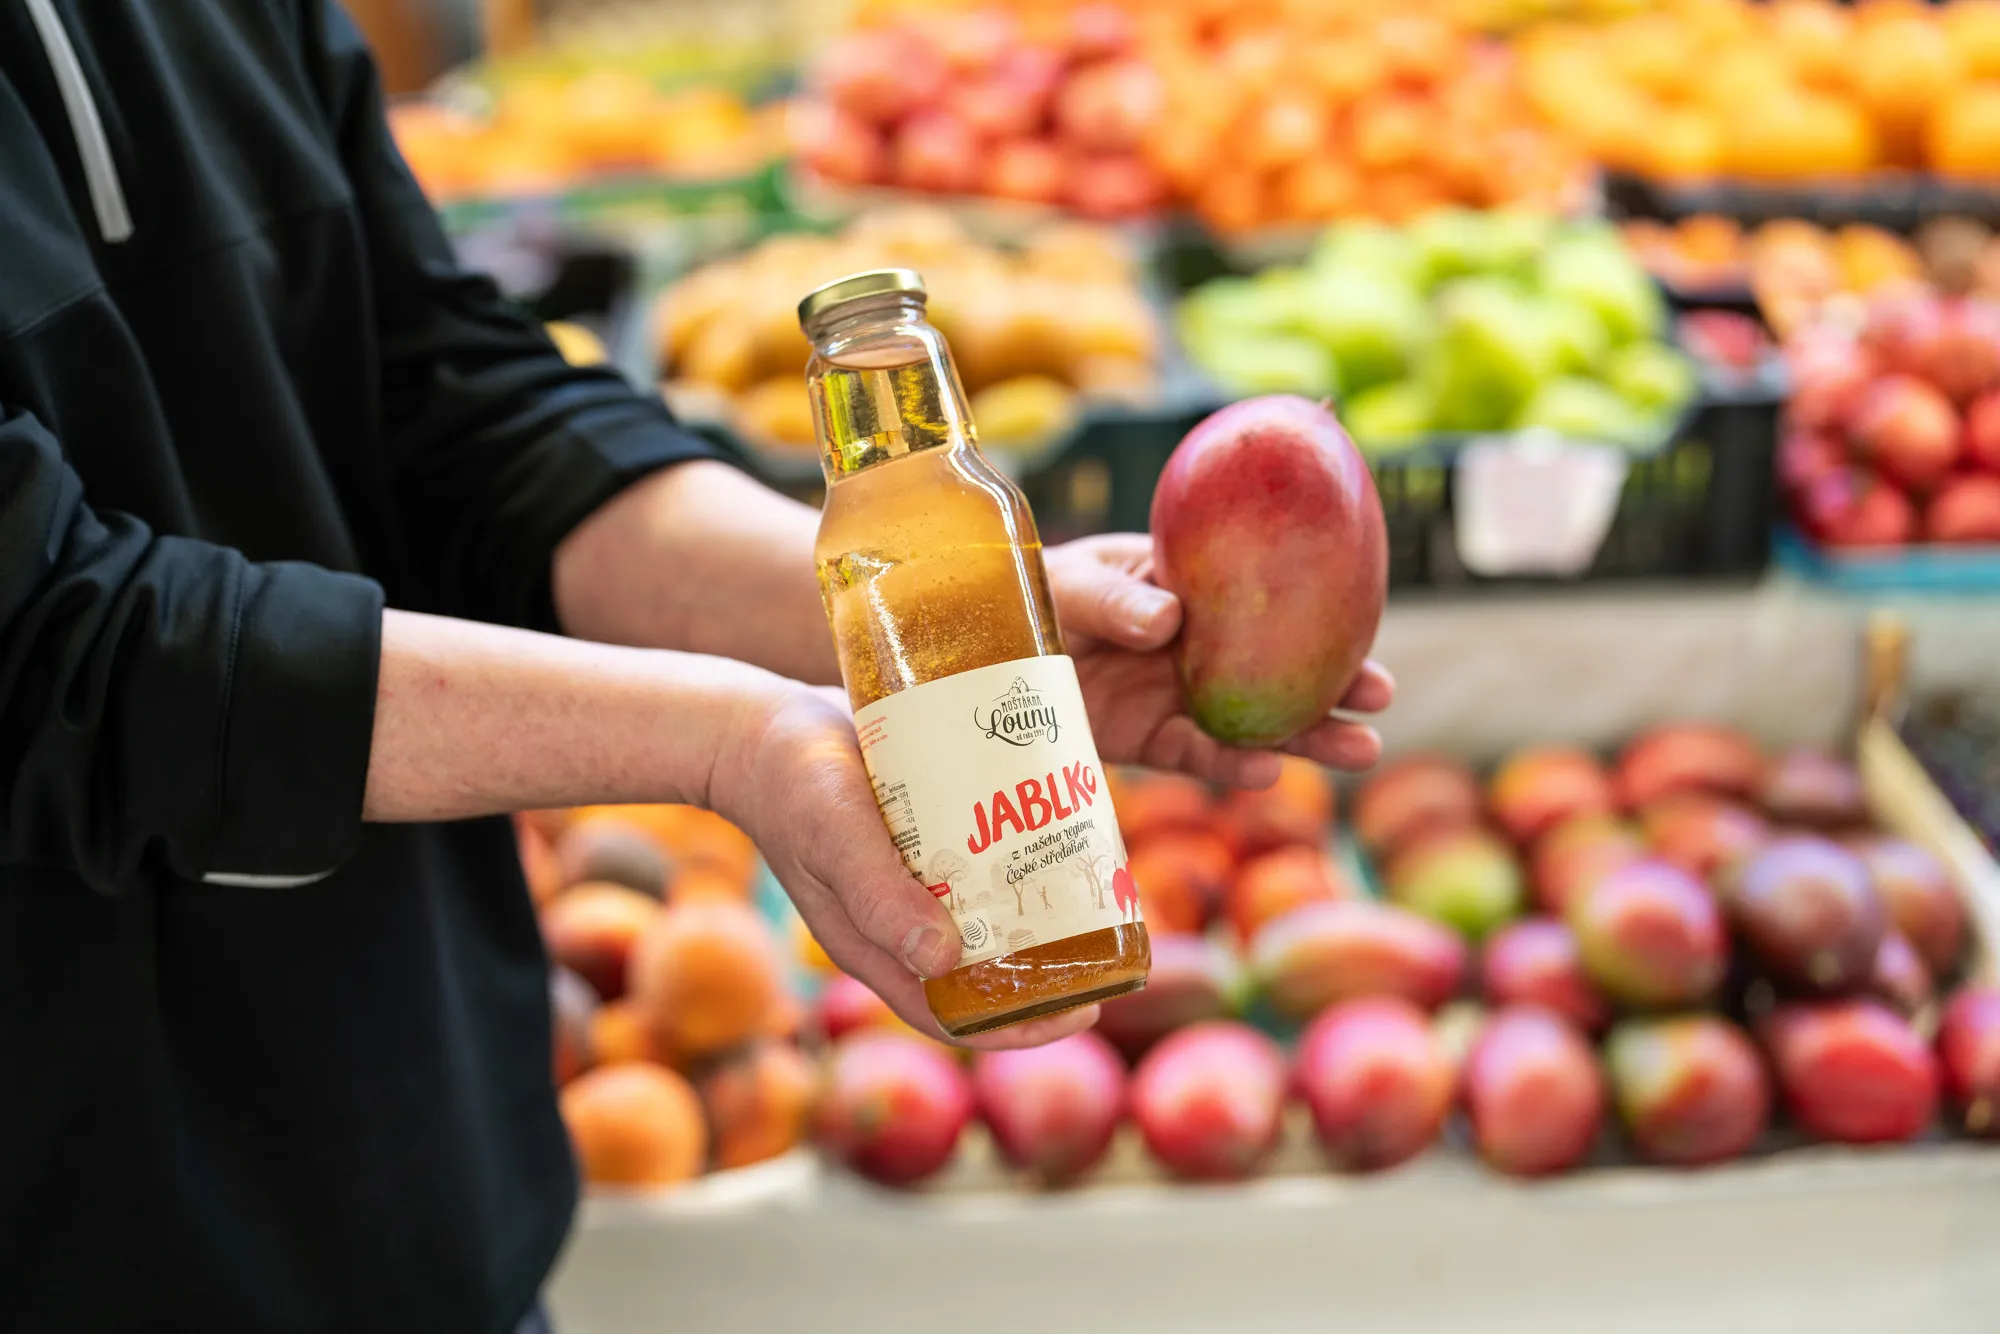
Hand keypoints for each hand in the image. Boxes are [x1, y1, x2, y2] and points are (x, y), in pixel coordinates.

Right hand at [712, 683, 1096, 1049]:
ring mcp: (911, 881)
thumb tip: (945, 960)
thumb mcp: (836, 838)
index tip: (1086, 1008)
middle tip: (1112, 940)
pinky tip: (1057, 827)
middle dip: (1050, 967)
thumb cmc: (791, 786)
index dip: (1025, 1025)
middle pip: (987, 971)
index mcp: (879, 950)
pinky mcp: (919, 836)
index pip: (960, 1018)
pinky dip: (1017, 856)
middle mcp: (901, 925)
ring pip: (988, 916)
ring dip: (1040, 911)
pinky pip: (978, 861)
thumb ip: (881, 897)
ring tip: (1097, 884)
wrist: (757, 726)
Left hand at [1046, 533, 1393, 788]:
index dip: (1316, 610)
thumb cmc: (1026, 599)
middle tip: (1382, 697)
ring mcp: (1175, 694)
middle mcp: (1193, 643)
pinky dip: (1231, 766)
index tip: (1360, 625)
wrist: (980, 660)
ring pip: (1254, 719)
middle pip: (1275, 664)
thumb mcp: (1064, 582)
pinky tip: (1265, 771)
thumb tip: (1171, 620)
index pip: (1264, 594)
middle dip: (1333, 682)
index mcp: (1186, 585)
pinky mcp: (1149, 740)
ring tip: (1361, 750)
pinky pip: (1199, 755)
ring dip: (1304, 736)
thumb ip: (1112, 598)